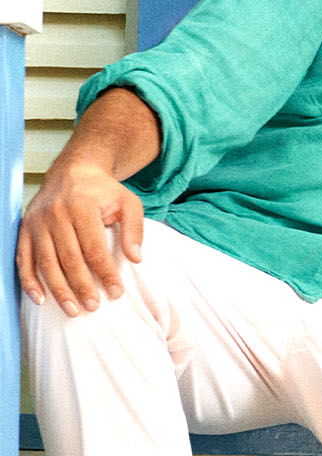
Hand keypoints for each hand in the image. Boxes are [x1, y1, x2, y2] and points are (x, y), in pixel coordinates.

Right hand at [16, 161, 144, 315]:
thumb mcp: (128, 202)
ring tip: (73, 310)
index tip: (116, 292)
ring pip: (45, 262)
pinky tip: (40, 299)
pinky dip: (29, 281)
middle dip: (81, 286)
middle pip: (68, 258)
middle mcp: (55, 215)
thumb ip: (134, 229)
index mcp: (82, 207)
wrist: (73, 171)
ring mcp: (37, 223)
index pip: (94, 248)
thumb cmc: (104, 191)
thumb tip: (136, 258)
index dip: (105, 273)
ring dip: (58, 289)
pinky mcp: (25, 229)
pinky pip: (24, 259)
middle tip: (93, 307)